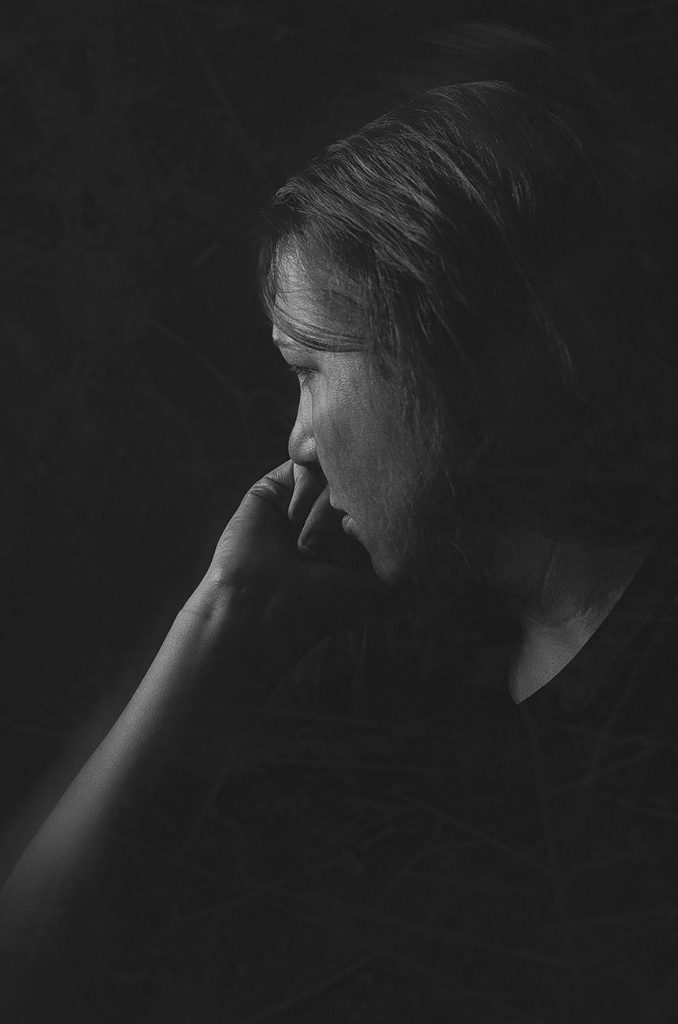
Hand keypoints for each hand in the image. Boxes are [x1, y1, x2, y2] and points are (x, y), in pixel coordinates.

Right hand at [189, 460, 406, 679]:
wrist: (258, 608)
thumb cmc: (319, 605)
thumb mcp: (380, 591)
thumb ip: (414, 567)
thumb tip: (444, 548)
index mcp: (360, 540)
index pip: (390, 504)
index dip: (387, 518)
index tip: (370, 546)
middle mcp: (335, 517)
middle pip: (366, 483)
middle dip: (358, 508)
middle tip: (342, 541)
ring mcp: (307, 500)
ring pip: (338, 471)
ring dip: (328, 507)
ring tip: (307, 548)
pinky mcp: (278, 487)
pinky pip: (307, 464)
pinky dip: (308, 490)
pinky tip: (293, 521)